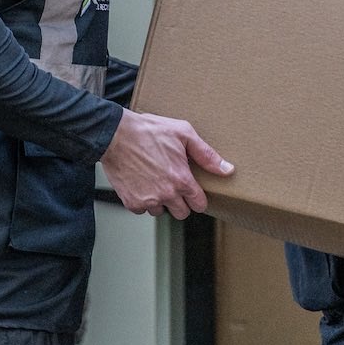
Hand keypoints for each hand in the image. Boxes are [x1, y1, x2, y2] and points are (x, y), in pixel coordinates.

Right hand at [100, 110, 233, 217]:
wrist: (115, 135)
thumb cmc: (149, 131)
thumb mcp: (184, 134)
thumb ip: (206, 154)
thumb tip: (227, 169)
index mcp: (182, 180)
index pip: (199, 205)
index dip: (197, 198)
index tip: (192, 191)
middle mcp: (166, 194)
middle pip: (181, 213)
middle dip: (180, 201)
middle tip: (172, 184)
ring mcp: (148, 200)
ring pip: (160, 211)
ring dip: (160, 201)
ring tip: (155, 181)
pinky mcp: (131, 202)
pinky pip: (142, 210)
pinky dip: (142, 200)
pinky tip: (141, 183)